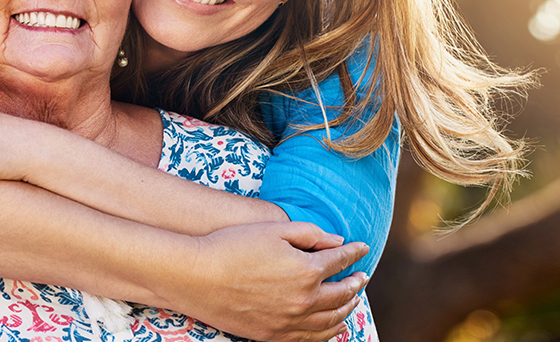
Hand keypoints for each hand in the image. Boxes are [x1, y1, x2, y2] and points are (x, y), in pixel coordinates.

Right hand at [170, 221, 369, 341]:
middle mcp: (304, 300)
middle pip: (342, 294)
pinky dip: (327, 333)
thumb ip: (310, 233)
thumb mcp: (274, 229)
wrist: (197, 276)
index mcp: (307, 270)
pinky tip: (331, 326)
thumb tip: (337, 241)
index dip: (354, 253)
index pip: (341, 261)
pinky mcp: (273, 336)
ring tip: (352, 300)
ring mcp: (289, 322)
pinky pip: (310, 339)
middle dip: (355, 283)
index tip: (362, 248)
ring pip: (331, 321)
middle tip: (362, 276)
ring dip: (346, 309)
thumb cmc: (234, 245)